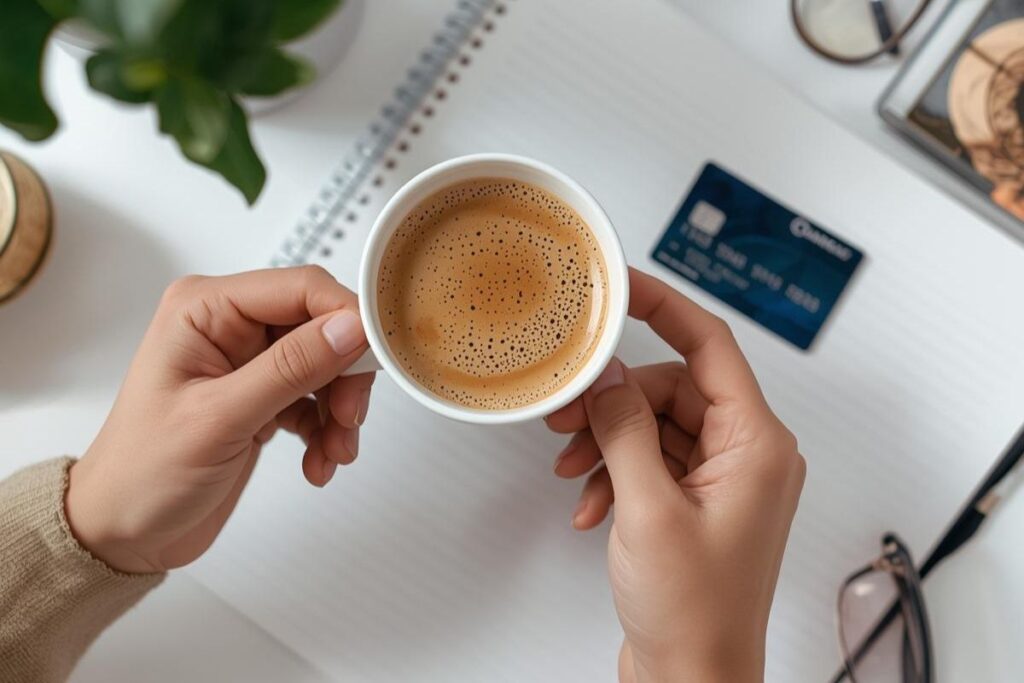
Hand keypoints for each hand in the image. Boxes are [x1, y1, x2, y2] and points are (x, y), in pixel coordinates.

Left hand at [66, 266, 375, 573]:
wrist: (123, 534)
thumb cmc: (143, 474)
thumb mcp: (221, 418)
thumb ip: (291, 368)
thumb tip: (351, 328)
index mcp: (206, 309)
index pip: (301, 288)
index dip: (347, 317)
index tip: (377, 357)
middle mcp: (229, 327)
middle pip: (321, 327)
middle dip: (345, 376)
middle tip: (349, 419)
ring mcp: (248, 362)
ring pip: (327, 365)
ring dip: (340, 411)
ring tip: (333, 452)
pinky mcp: (263, 396)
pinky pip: (317, 399)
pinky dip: (327, 431)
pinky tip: (318, 462)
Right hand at [546, 269, 804, 682]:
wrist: (693, 680)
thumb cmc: (695, 614)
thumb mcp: (647, 509)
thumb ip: (625, 431)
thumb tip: (606, 377)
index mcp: (756, 444)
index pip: (710, 345)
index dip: (663, 307)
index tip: (622, 287)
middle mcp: (746, 454)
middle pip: (670, 388)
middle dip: (613, 402)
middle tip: (565, 416)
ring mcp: (721, 480)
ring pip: (653, 425)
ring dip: (606, 444)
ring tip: (571, 470)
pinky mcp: (695, 502)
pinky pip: (650, 461)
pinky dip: (614, 475)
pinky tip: (589, 506)